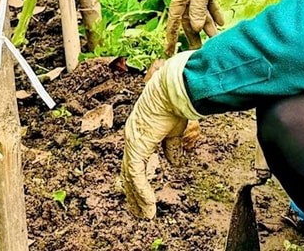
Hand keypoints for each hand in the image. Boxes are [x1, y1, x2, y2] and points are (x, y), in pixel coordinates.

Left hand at [121, 52, 199, 217]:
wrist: (173, 87)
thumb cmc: (175, 102)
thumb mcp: (174, 130)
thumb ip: (171, 147)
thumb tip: (175, 164)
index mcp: (139, 132)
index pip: (134, 162)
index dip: (137, 180)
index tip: (141, 195)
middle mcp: (132, 138)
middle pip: (128, 173)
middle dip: (132, 194)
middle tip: (137, 211)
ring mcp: (132, 142)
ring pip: (130, 178)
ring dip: (137, 198)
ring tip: (144, 215)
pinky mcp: (137, 146)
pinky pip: (137, 175)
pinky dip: (142, 191)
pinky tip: (149, 204)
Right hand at [164, 0, 250, 51]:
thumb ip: (197, 9)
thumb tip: (196, 28)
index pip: (174, 18)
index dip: (172, 34)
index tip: (169, 49)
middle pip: (188, 17)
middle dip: (193, 33)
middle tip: (199, 48)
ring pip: (200, 12)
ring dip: (207, 24)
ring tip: (215, 37)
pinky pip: (209, 4)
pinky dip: (214, 13)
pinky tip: (221, 23)